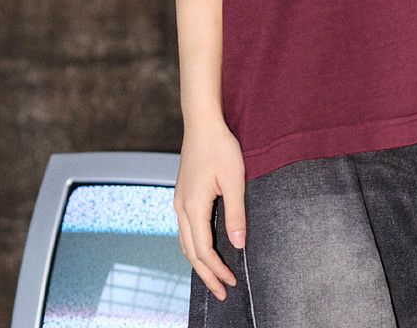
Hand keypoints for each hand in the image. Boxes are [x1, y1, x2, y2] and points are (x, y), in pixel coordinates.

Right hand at [174, 119, 246, 300]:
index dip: (217, 269)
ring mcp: (179, 202)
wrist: (202, 124)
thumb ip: (236, 213)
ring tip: (214, 277)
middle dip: (206, 274)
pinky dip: (194, 248)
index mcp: (193, 207)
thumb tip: (237, 244)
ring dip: (199, 263)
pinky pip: (185, 231)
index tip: (231, 282)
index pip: (203, 250)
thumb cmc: (220, 147)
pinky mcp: (182, 196)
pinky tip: (204, 251)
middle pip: (190, 252)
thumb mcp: (235, 179)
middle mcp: (181, 208)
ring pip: (185, 243)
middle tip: (222, 293)